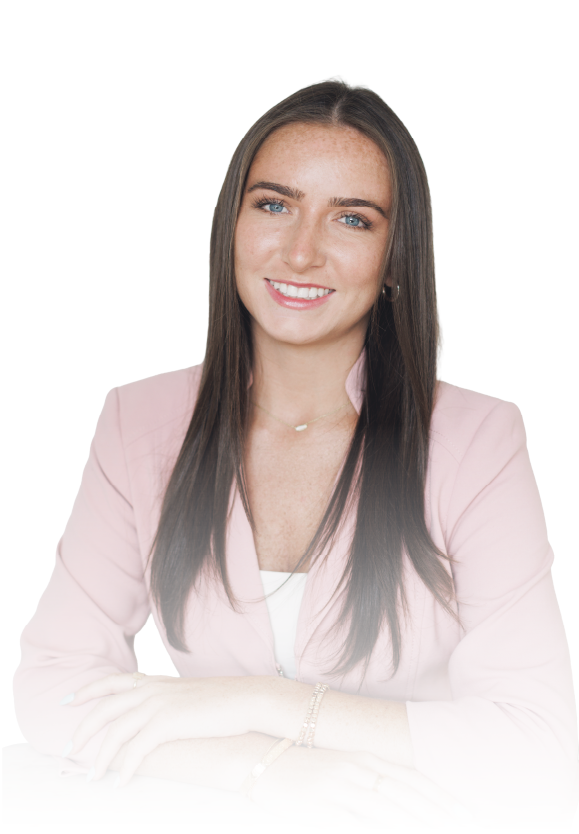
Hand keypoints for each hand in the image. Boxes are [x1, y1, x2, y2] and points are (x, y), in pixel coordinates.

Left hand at [65, 672, 254, 783]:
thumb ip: (165, 700)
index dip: (89, 690)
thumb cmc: (221, 701)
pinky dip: (125, 768)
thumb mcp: (186, 694)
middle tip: (69, 748)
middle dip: (83, 729)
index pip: (112, 682)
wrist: (245, 699)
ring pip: (115, 732)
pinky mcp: (167, 723)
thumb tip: (153, 716)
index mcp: (154, 681)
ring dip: (100, 758)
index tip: (69, 699)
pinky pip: (136, 750)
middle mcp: (151, 689)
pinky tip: (120, 782)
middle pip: (105, 708)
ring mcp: (157, 704)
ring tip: (92, 776)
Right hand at [251, 745, 473, 828]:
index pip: (412, 779)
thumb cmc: (307, 765)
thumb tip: (400, 799)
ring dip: (418, 823)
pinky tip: (399, 832)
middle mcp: (359, 770)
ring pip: (390, 811)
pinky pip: (360, 825)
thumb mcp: (343, 766)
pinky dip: (384, 829)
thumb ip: (371, 779)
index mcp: (366, 758)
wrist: (263, 758)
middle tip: (468, 824)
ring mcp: (342, 789)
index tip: (465, 812)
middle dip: (440, 813)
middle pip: (408, 796)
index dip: (441, 796)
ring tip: (442, 830)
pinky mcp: (324, 809)